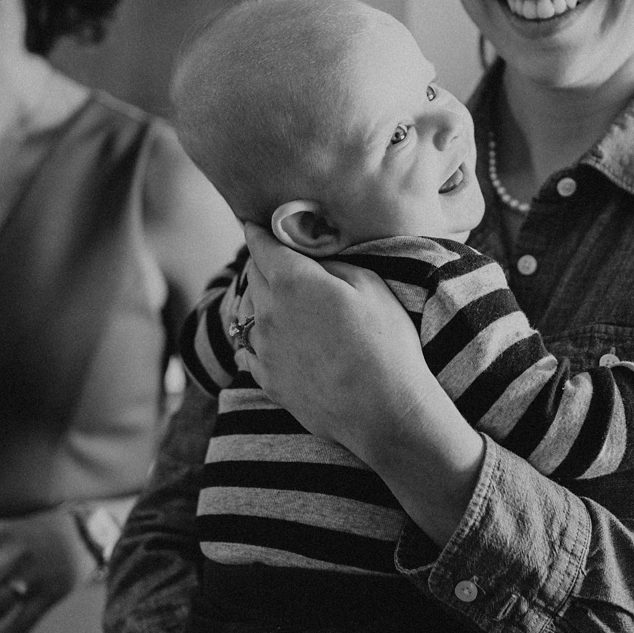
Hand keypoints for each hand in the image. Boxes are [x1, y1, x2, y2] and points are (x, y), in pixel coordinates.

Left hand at [238, 222, 435, 460]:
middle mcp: (269, 313)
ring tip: (275, 298)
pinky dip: (255, 338)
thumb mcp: (370, 285)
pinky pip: (249, 350)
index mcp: (293, 282)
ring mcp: (264, 349)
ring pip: (247, 312)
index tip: (254, 221)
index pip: (262, 245)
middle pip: (253, 276)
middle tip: (273, 256)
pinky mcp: (267, 380)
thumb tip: (311, 256)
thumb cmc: (386, 343)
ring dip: (258, 300)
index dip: (257, 230)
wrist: (384, 411)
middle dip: (262, 262)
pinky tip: (270, 339)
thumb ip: (332, 263)